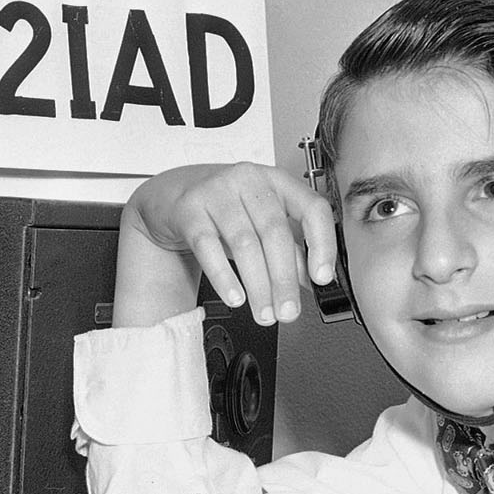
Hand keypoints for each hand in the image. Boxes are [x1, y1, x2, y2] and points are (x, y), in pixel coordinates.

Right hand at [116, 163, 337, 328]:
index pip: (312, 208)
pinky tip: (235, 297)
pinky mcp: (189, 210)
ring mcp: (217, 192)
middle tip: (287, 311)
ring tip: (263, 312)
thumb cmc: (223, 209)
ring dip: (258, 285)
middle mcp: (249, 181)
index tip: (323, 278)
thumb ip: (289, 248)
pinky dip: (224, 277)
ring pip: (244, 244)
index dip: (322, 244)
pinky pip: (208, 247)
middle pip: (275, 232)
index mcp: (277, 182)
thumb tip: (310, 280)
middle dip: (284, 279)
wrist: (171, 195)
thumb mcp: (260, 223)